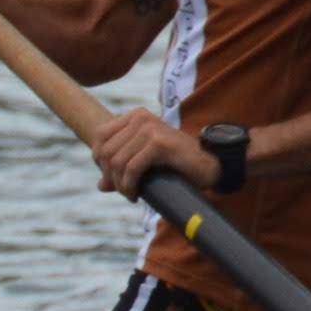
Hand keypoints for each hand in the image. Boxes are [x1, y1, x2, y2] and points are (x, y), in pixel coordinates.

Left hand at [87, 105, 202, 199]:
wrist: (210, 166)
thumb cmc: (176, 164)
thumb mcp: (144, 163)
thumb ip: (121, 170)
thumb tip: (100, 186)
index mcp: (135, 116)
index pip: (100, 136)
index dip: (101, 161)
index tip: (113, 178)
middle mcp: (141, 118)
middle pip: (107, 151)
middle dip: (110, 176)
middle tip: (123, 190)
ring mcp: (150, 129)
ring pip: (117, 162)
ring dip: (120, 184)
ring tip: (131, 194)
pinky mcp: (159, 143)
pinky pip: (131, 168)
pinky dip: (129, 185)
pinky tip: (136, 194)